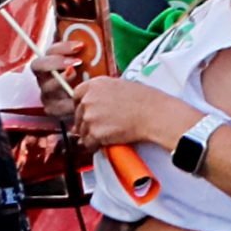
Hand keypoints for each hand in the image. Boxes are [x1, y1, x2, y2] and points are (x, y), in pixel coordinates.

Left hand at [63, 72, 191, 150]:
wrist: (154, 115)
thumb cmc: (146, 100)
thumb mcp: (122, 86)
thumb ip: (104, 93)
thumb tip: (94, 106)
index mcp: (95, 85)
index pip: (76, 94)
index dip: (81, 104)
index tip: (87, 110)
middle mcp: (89, 99)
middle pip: (78, 114)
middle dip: (87, 121)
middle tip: (102, 125)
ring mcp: (90, 117)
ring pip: (82, 130)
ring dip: (91, 134)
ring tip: (108, 133)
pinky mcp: (94, 133)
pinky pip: (88, 143)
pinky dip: (95, 145)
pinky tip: (107, 142)